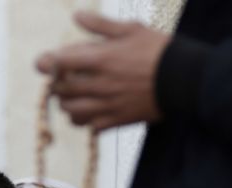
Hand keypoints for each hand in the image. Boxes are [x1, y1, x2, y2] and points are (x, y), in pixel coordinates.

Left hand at [36, 12, 169, 130]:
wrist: (185, 79)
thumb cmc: (158, 50)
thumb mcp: (131, 29)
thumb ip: (101, 25)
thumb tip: (76, 17)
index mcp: (101, 59)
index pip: (60, 63)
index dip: (47, 63)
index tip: (46, 63)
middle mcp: (101, 84)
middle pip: (61, 90)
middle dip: (56, 84)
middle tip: (61, 79)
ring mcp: (108, 105)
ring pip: (72, 112)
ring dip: (67, 104)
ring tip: (73, 97)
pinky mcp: (118, 120)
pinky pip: (91, 127)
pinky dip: (85, 120)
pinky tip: (90, 110)